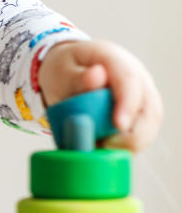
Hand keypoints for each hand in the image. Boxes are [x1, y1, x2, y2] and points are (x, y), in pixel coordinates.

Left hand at [36, 39, 162, 151]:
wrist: (73, 70)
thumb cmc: (66, 71)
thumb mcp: (62, 70)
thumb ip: (77, 78)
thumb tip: (96, 75)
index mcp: (118, 62)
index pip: (131, 82)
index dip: (128, 104)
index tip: (119, 125)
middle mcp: (139, 82)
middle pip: (149, 112)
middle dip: (130, 136)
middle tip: (101, 146)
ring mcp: (142, 101)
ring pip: (147, 130)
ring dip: (124, 146)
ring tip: (96, 146)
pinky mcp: (140, 120)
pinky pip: (138, 140)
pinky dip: (121, 150)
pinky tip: (101, 149)